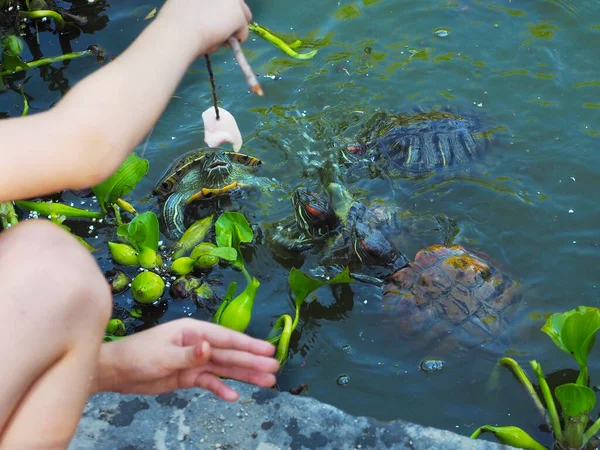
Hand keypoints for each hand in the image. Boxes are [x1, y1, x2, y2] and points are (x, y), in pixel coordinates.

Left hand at [93, 318, 278, 400]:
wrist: (114, 372)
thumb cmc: (136, 356)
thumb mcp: (162, 355)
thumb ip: (188, 354)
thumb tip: (209, 348)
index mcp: (193, 332)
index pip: (226, 338)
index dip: (248, 344)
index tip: (268, 350)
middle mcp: (198, 344)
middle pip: (230, 353)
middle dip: (252, 361)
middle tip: (275, 368)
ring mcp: (194, 360)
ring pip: (224, 368)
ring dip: (244, 374)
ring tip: (267, 382)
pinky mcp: (188, 376)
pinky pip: (209, 382)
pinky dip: (221, 388)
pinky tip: (234, 395)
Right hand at [157, 0, 251, 55]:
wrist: (178, 33)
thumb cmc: (177, 22)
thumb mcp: (187, 5)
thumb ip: (202, 6)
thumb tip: (210, 16)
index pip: (223, 0)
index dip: (221, 9)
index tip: (216, 18)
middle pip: (237, 3)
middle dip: (233, 16)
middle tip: (222, 30)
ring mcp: (233, 1)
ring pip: (244, 15)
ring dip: (236, 26)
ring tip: (222, 37)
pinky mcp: (239, 15)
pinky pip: (244, 32)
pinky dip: (237, 40)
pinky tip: (223, 43)